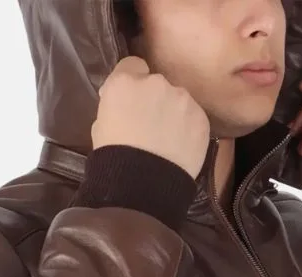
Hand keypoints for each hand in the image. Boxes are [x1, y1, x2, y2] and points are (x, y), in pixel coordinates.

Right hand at [92, 56, 211, 180]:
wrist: (144, 185)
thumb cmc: (114, 156)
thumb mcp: (101, 125)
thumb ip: (115, 104)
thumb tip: (123, 104)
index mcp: (125, 82)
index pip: (133, 65)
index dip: (133, 81)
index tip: (133, 99)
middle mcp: (155, 82)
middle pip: (157, 83)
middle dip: (155, 99)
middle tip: (151, 125)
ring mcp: (181, 99)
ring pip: (178, 100)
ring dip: (174, 113)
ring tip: (168, 140)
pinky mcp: (200, 118)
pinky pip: (194, 117)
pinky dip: (189, 129)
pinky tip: (181, 148)